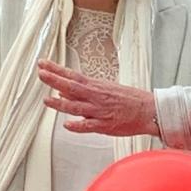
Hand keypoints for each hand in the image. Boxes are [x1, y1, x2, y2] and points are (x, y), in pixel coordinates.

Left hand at [37, 59, 159, 137]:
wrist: (149, 110)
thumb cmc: (129, 99)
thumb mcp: (105, 89)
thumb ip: (82, 91)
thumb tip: (62, 89)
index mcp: (96, 86)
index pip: (72, 76)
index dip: (56, 70)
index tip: (43, 64)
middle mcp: (96, 97)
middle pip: (72, 86)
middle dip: (55, 79)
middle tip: (41, 73)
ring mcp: (100, 111)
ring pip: (77, 106)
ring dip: (61, 103)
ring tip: (47, 99)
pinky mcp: (106, 125)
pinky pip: (89, 126)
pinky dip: (78, 125)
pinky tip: (67, 125)